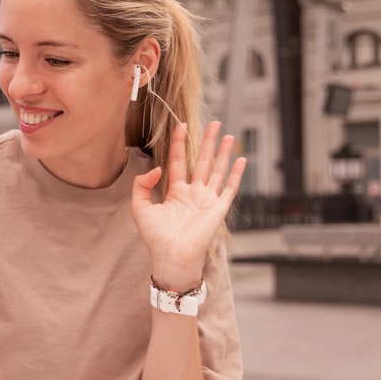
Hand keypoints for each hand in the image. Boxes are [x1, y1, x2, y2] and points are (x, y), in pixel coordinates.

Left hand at [130, 121, 245, 289]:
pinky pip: (230, 187)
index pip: (178, 161)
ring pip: (217, 170)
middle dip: (207, 141)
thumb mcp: (139, 207)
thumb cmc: (155, 237)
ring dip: (223, 153)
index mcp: (175, 192)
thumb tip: (156, 168)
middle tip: (214, 123)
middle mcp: (193, 193)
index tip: (181, 125)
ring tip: (228, 135)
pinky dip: (237, 174)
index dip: (179, 143)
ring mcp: (207, 200)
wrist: (172, 256)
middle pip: (201, 161)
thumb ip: (141, 185)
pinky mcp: (218, 209)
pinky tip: (241, 160)